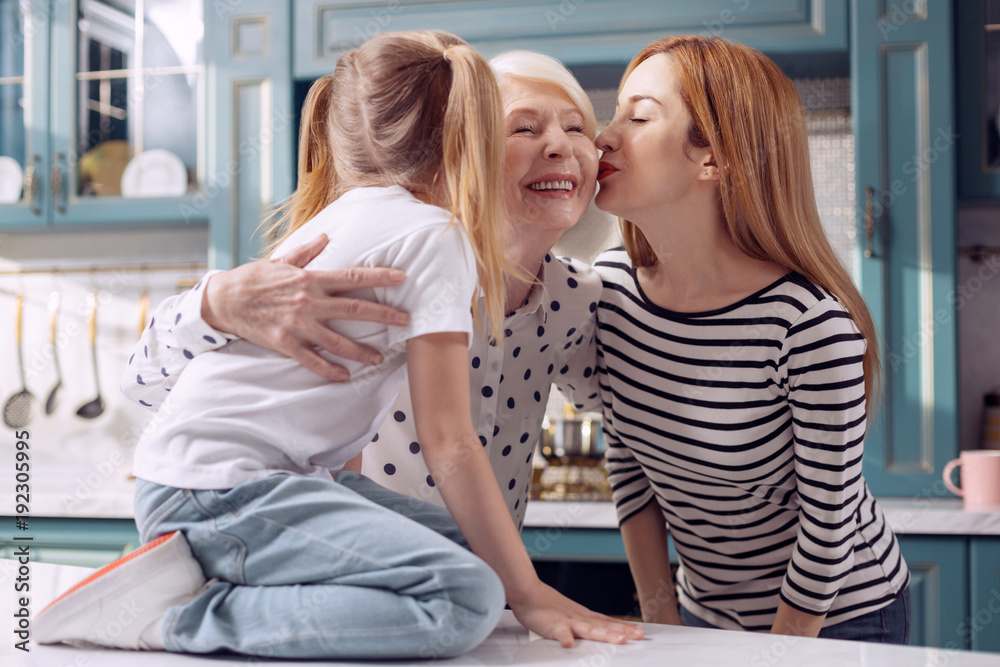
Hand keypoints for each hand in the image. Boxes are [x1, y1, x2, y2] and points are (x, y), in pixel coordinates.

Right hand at [201, 233, 410, 380]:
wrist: (223, 300)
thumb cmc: (253, 279)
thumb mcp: (281, 260)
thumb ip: (307, 252)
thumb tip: (326, 237)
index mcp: (311, 280)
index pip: (352, 277)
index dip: (379, 277)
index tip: (401, 277)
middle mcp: (309, 302)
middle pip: (355, 310)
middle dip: (384, 315)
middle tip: (406, 321)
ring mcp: (298, 325)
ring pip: (338, 341)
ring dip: (361, 352)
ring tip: (379, 359)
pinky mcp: (285, 343)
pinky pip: (312, 361)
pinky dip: (330, 370)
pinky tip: (345, 376)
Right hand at [509, 582, 643, 647]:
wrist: (528, 592)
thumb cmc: (546, 606)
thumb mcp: (570, 614)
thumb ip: (583, 624)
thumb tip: (596, 630)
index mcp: (584, 617)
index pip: (608, 622)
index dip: (625, 627)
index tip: (640, 631)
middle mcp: (580, 618)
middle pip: (605, 626)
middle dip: (623, 631)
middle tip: (639, 635)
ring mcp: (567, 621)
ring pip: (589, 630)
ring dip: (605, 635)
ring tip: (619, 640)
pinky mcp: (552, 625)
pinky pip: (560, 633)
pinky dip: (565, 638)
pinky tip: (570, 644)